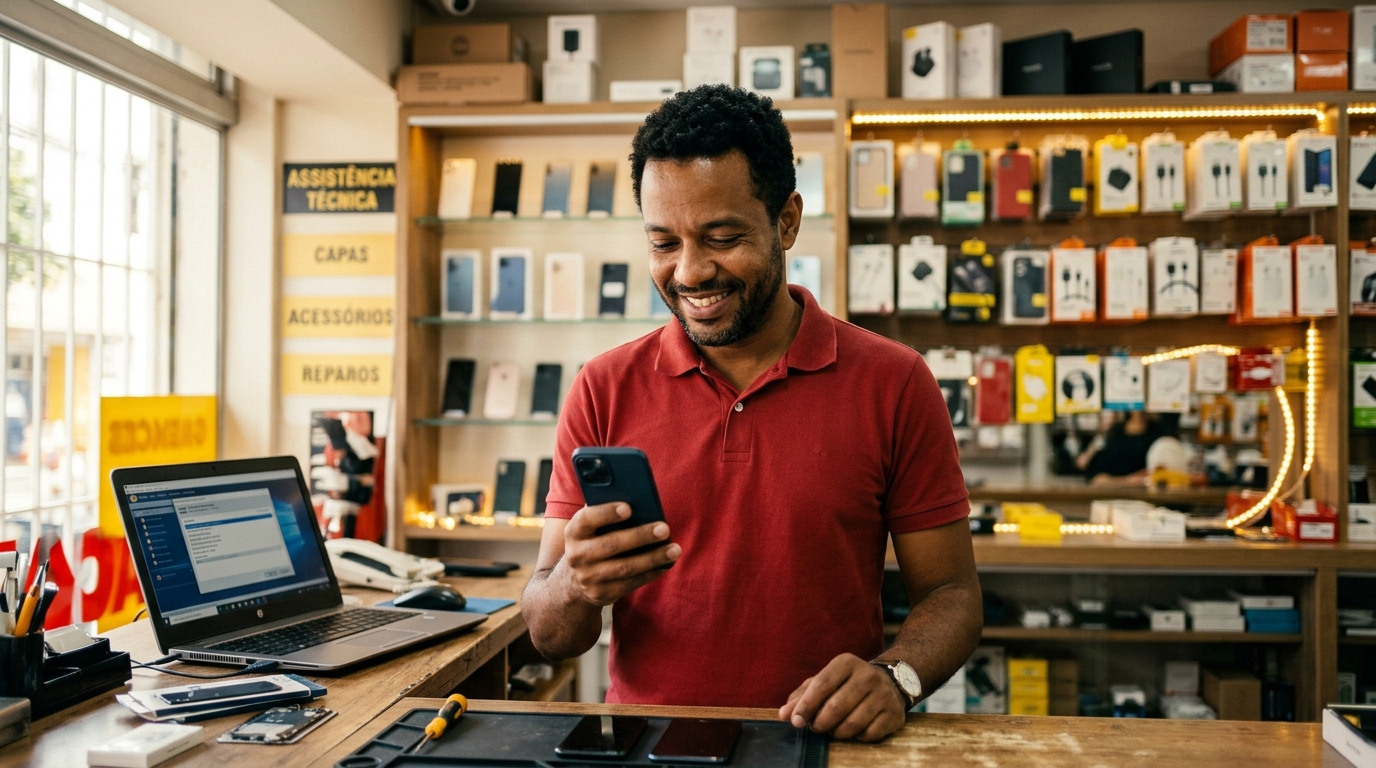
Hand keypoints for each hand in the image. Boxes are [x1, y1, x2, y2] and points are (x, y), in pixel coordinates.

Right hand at [556, 502, 679, 606]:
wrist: (573, 581)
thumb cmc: (592, 541)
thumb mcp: (589, 527)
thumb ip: (605, 511)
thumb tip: (636, 497)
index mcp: (574, 531)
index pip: (587, 519)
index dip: (606, 513)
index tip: (629, 508)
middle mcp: (577, 555)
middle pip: (611, 545)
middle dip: (640, 536)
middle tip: (664, 528)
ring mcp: (588, 578)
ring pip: (624, 567)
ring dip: (652, 558)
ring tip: (674, 549)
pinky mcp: (600, 594)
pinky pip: (630, 584)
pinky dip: (650, 573)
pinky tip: (666, 564)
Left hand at [778, 654, 906, 741]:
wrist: (890, 682)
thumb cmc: (847, 683)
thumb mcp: (825, 681)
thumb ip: (802, 696)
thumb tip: (784, 715)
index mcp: (846, 663)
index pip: (821, 685)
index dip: (806, 705)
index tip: (796, 721)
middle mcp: (867, 675)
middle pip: (836, 707)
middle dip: (820, 723)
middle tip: (816, 728)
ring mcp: (883, 694)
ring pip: (853, 724)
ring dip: (837, 732)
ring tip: (833, 729)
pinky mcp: (895, 714)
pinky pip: (870, 734)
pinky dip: (857, 737)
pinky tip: (854, 730)